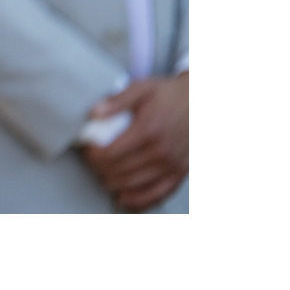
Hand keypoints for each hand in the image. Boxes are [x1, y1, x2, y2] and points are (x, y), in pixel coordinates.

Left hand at [82, 72, 186, 210]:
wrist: (202, 102)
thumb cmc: (170, 95)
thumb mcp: (142, 88)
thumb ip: (117, 101)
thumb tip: (94, 113)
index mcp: (148, 131)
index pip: (111, 153)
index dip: (94, 156)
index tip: (87, 151)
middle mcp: (161, 152)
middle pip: (121, 171)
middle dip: (101, 170)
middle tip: (92, 164)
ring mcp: (172, 165)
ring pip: (136, 185)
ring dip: (115, 185)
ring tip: (103, 178)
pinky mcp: (181, 173)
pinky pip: (159, 194)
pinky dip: (140, 201)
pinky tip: (125, 200)